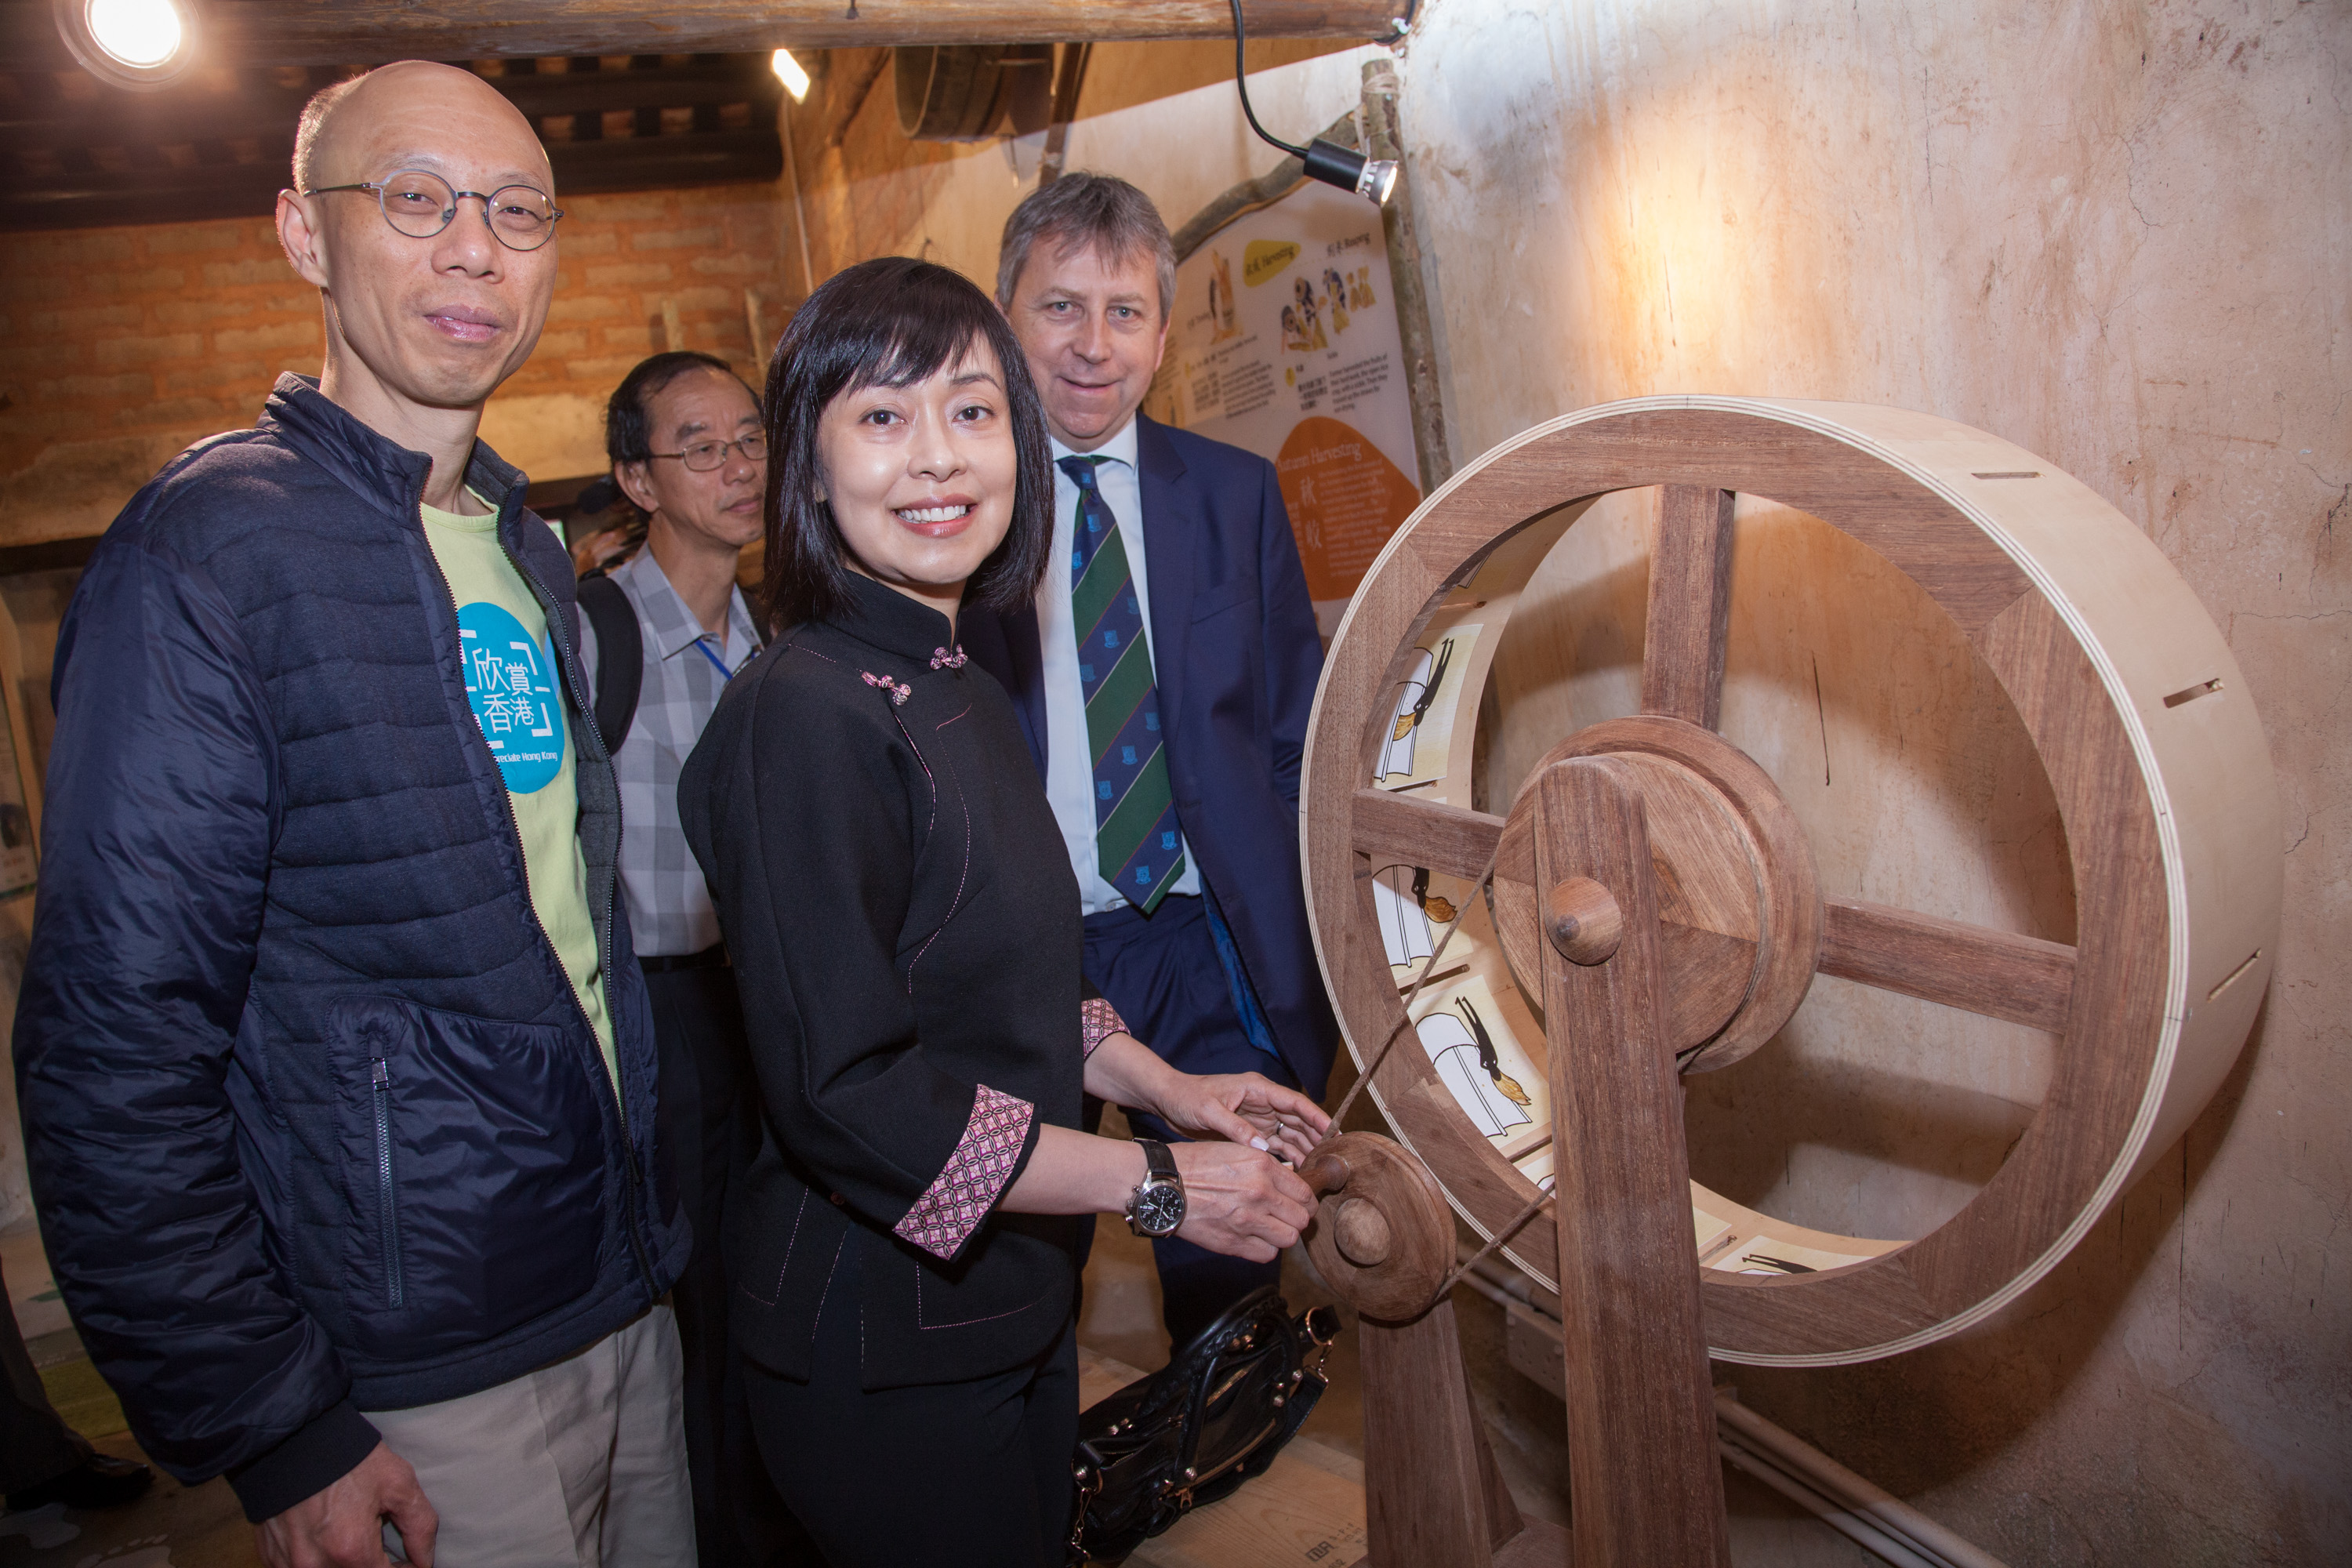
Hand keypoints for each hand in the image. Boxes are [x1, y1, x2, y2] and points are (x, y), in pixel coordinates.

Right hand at [255, 1442, 435, 1567]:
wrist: (291, 1439)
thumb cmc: (347, 1458)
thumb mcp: (398, 1482)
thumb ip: (419, 1526)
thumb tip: (425, 1562)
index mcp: (351, 1550)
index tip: (407, 1561)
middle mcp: (316, 1565)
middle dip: (370, 1566)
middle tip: (379, 1548)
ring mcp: (289, 1565)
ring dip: (343, 1564)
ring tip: (349, 1537)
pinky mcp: (271, 1558)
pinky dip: (317, 1562)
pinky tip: (324, 1540)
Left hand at [1150, 1071, 1330, 1165]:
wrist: (1167, 1100)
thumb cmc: (1186, 1097)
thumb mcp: (1210, 1111)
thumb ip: (1236, 1129)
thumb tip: (1263, 1148)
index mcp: (1258, 1089)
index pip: (1296, 1103)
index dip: (1317, 1117)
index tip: (1334, 1133)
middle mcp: (1262, 1102)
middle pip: (1298, 1121)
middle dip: (1315, 1138)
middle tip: (1331, 1159)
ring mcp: (1257, 1118)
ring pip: (1289, 1135)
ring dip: (1303, 1150)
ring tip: (1317, 1170)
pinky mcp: (1249, 1132)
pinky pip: (1274, 1145)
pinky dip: (1286, 1157)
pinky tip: (1297, 1172)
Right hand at [1166, 1140, 1316, 1261]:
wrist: (1162, 1185)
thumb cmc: (1194, 1164)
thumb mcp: (1234, 1150)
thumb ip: (1265, 1166)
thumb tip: (1288, 1180)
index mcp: (1262, 1166)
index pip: (1305, 1192)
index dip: (1306, 1201)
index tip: (1300, 1203)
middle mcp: (1260, 1193)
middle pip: (1302, 1218)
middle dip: (1298, 1218)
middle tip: (1288, 1217)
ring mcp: (1248, 1220)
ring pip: (1289, 1238)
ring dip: (1283, 1235)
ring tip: (1271, 1228)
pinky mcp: (1233, 1242)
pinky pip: (1267, 1254)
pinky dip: (1265, 1249)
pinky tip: (1255, 1238)